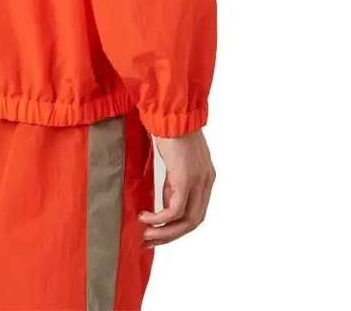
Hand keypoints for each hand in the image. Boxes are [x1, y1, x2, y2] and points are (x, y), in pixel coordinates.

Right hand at [139, 129, 215, 246]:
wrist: (171, 109)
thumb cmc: (169, 127)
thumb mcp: (176, 159)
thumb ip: (175, 179)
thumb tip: (166, 199)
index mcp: (206, 177)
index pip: (196, 212)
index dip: (178, 227)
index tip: (158, 232)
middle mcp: (206, 181)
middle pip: (193, 222)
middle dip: (170, 236)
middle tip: (149, 241)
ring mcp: (198, 181)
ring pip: (185, 221)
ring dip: (164, 232)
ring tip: (145, 234)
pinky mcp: (185, 178)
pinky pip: (174, 210)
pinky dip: (159, 218)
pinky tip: (144, 216)